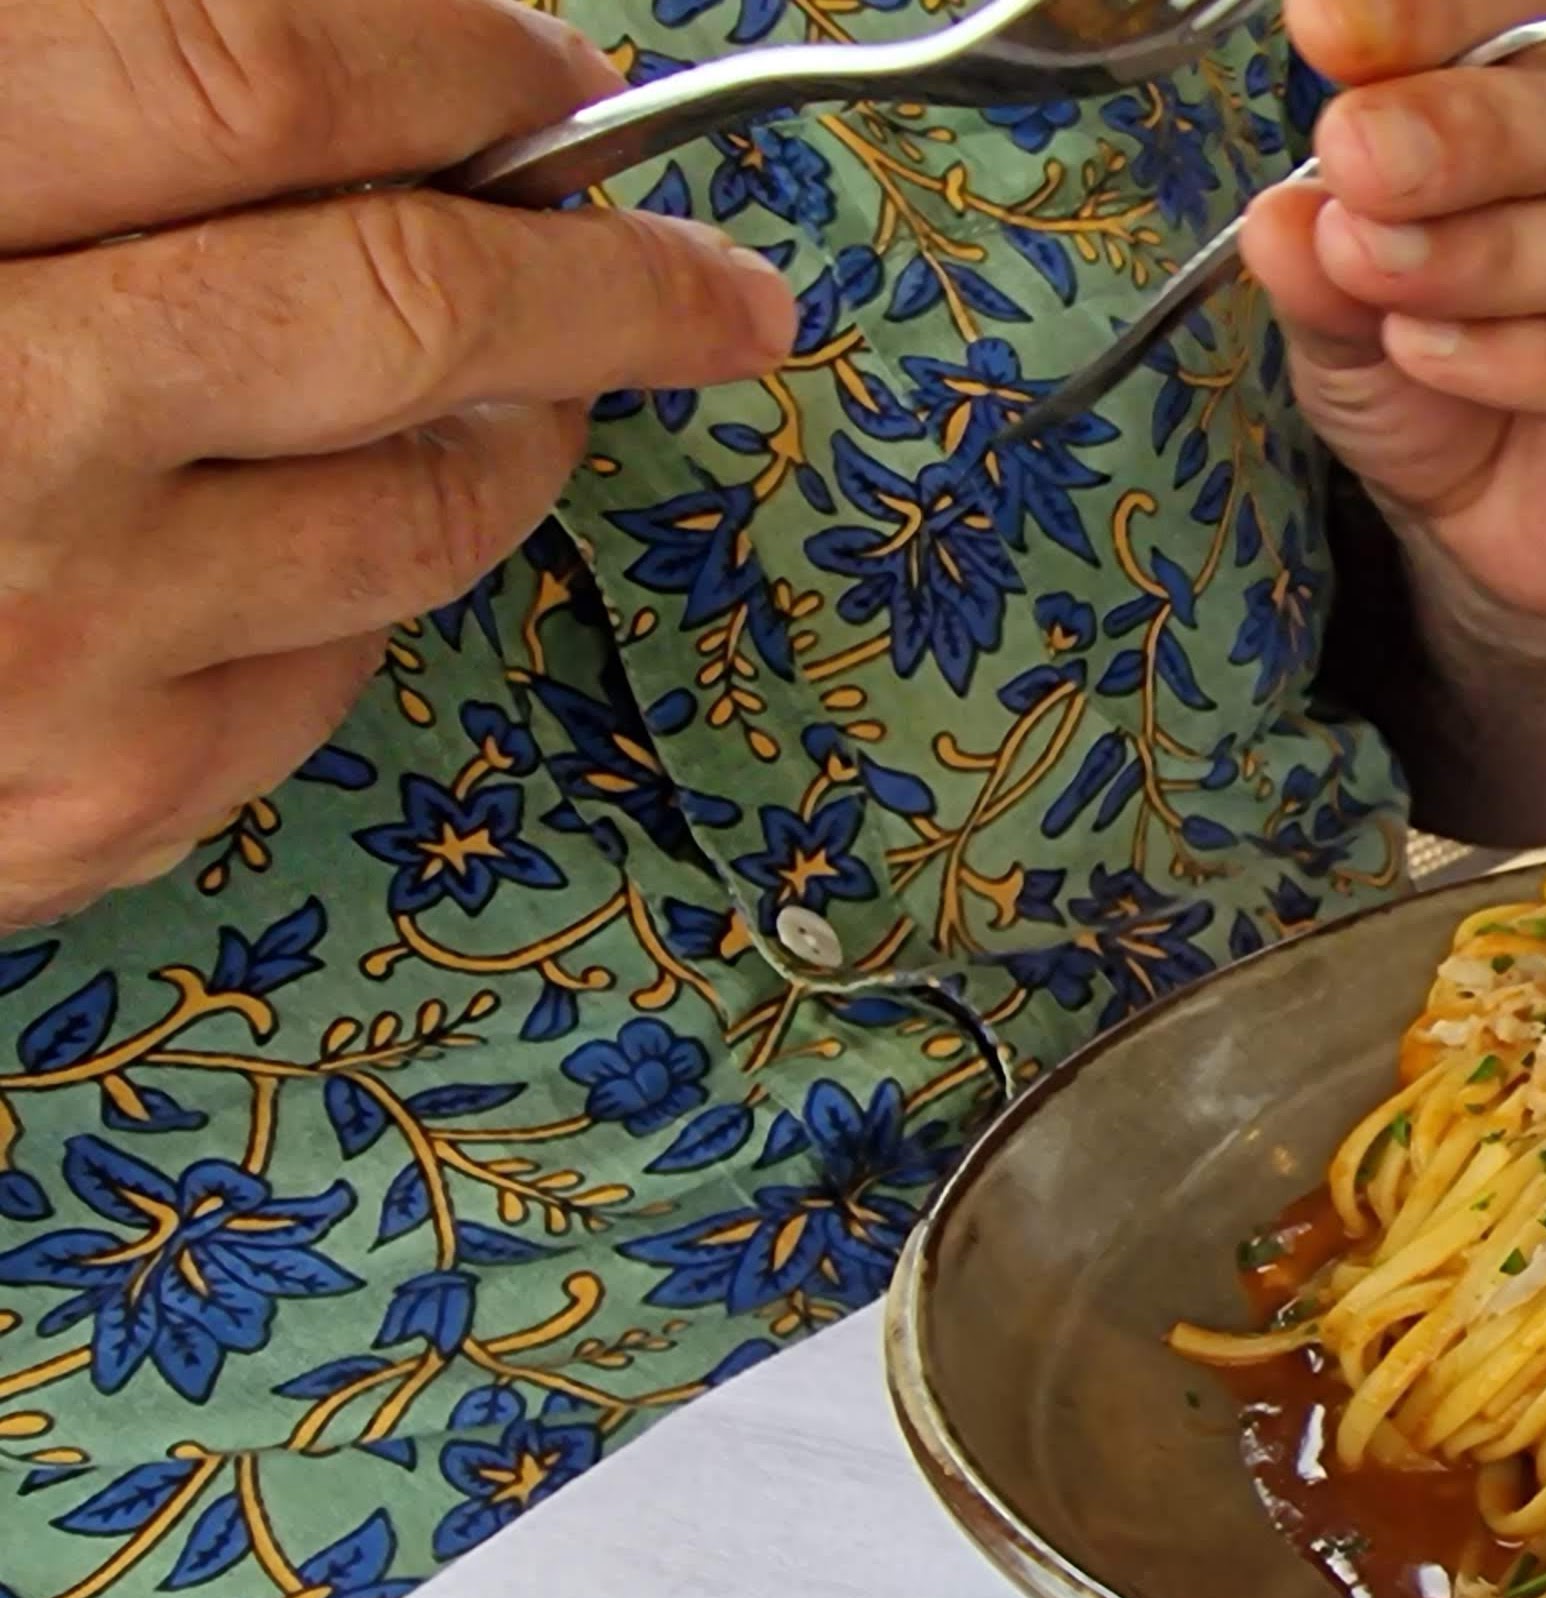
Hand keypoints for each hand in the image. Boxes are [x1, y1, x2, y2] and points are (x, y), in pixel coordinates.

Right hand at [0, 0, 800, 932]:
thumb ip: (70, 94)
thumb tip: (315, 63)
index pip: (255, 76)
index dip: (447, 55)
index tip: (553, 71)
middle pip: (403, 302)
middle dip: (610, 267)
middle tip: (716, 272)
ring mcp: (46, 645)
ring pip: (413, 510)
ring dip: (522, 424)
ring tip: (551, 373)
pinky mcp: (76, 813)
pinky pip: (319, 673)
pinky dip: (362, 585)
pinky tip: (331, 529)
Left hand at [1251, 0, 1545, 633]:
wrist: (1497, 531)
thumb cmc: (1439, 378)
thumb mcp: (1344, 314)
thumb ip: (1322, 259)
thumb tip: (1288, 216)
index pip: (1530, 17)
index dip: (1438, 15)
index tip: (1329, 29)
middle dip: (1466, 131)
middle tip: (1360, 154)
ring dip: (1486, 256)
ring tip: (1376, 272)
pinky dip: (1529, 359)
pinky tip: (1435, 357)